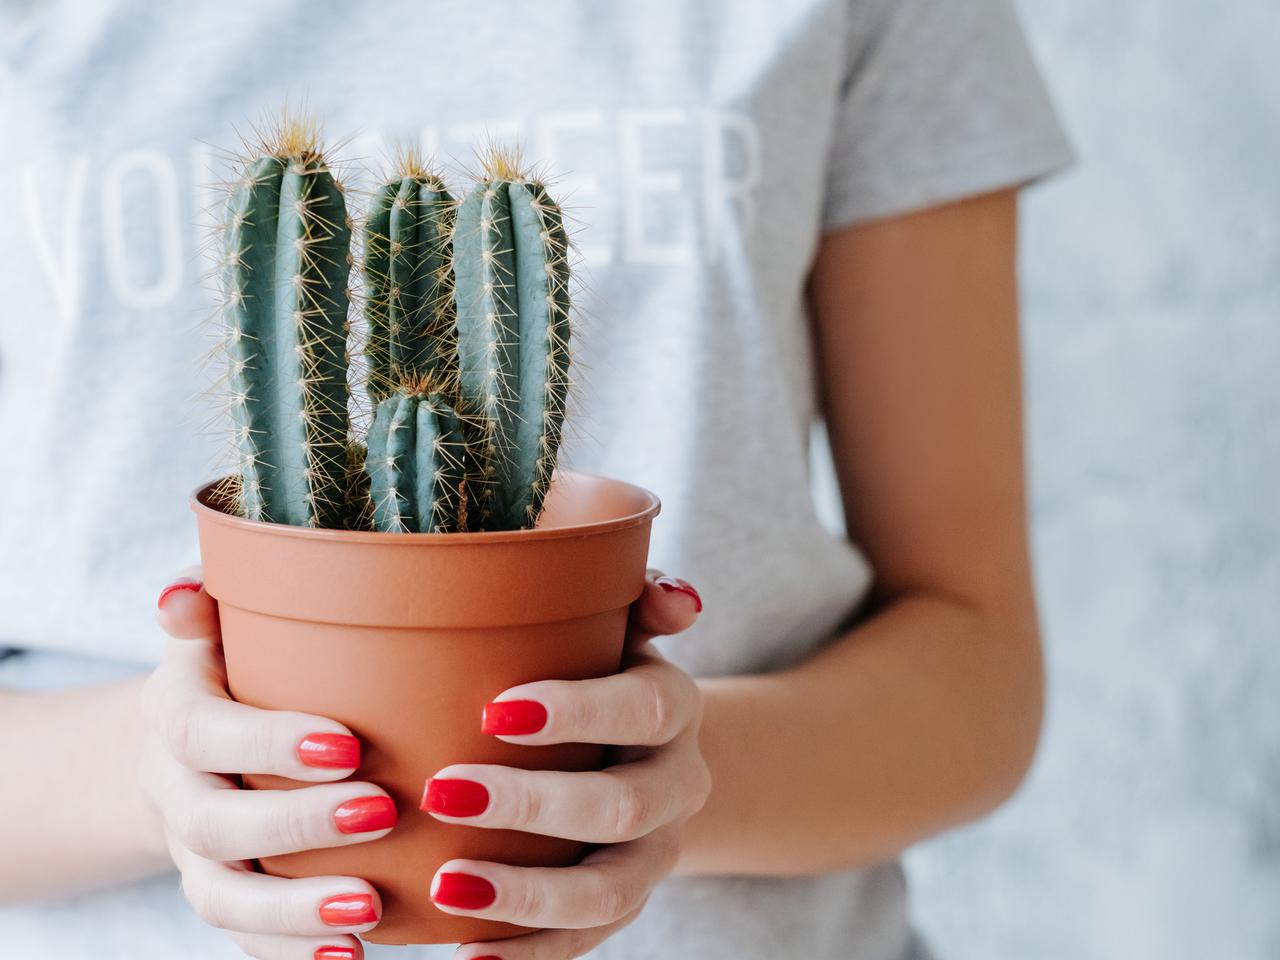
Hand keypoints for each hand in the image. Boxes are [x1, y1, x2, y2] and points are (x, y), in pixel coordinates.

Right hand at [140, 567, 390, 959]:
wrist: (192, 742)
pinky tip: (355, 957)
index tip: (349, 744)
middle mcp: (178, 790)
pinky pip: (245, 937)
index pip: (205, 732)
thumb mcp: (220, 625)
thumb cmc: (234, 665)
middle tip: (382, 812)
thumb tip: (179, 594)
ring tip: (369, 910)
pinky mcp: (224, 894)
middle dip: (297, 824)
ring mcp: (196, 854)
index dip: (268, 742)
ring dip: (294, 911)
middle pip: (215, 823)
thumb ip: (207, 601)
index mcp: (177, 715)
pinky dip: (292, 954)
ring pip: (224, 897)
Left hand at [420, 570, 709, 959]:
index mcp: (674, 707)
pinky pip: (585, 940)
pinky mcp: (624, 903)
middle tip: (444, 790)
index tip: (495, 710)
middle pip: (621, 806)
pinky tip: (466, 954)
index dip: (579, 711)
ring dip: (527, 894)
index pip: (643, 708)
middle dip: (533, 803)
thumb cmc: (602, 670)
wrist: (645, 749)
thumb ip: (641, 599)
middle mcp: (677, 785)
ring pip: (609, 890)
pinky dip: (529, 954)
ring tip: (447, 885)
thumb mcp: (622, 626)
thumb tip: (682, 601)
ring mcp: (655, 853)